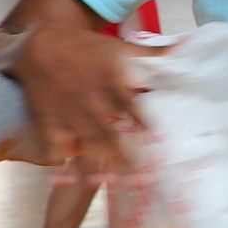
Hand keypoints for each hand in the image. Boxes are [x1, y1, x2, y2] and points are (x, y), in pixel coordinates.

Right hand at [0, 26, 145, 181]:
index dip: (144, 125)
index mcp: (112, 83)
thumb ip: (153, 53)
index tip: (157, 143)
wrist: (41, 45)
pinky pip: (53, 143)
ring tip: (102, 183)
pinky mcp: (49, 120)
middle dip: (123, 156)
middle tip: (138, 179)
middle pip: (110, 133)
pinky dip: (57, 161)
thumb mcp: (119, 46)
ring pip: (83, 142)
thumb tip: (186, 44)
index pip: (133, 107)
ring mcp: (70, 112)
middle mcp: (92, 100)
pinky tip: (63, 179)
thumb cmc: (87, 49)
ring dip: (93, 164)